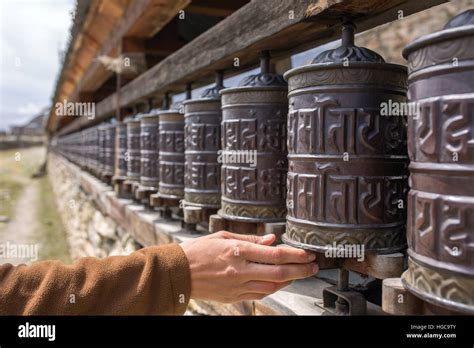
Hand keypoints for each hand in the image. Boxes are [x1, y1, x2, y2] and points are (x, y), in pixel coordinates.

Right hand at [179, 231, 317, 302]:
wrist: (177, 272)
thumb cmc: (198, 251)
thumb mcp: (223, 236)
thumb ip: (250, 239)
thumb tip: (271, 240)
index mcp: (238, 251)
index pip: (275, 255)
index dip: (296, 255)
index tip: (308, 253)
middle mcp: (240, 270)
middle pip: (279, 273)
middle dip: (301, 270)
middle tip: (314, 266)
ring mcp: (237, 286)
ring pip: (272, 286)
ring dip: (290, 280)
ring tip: (300, 273)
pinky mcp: (234, 297)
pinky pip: (260, 294)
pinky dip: (274, 288)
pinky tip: (281, 282)